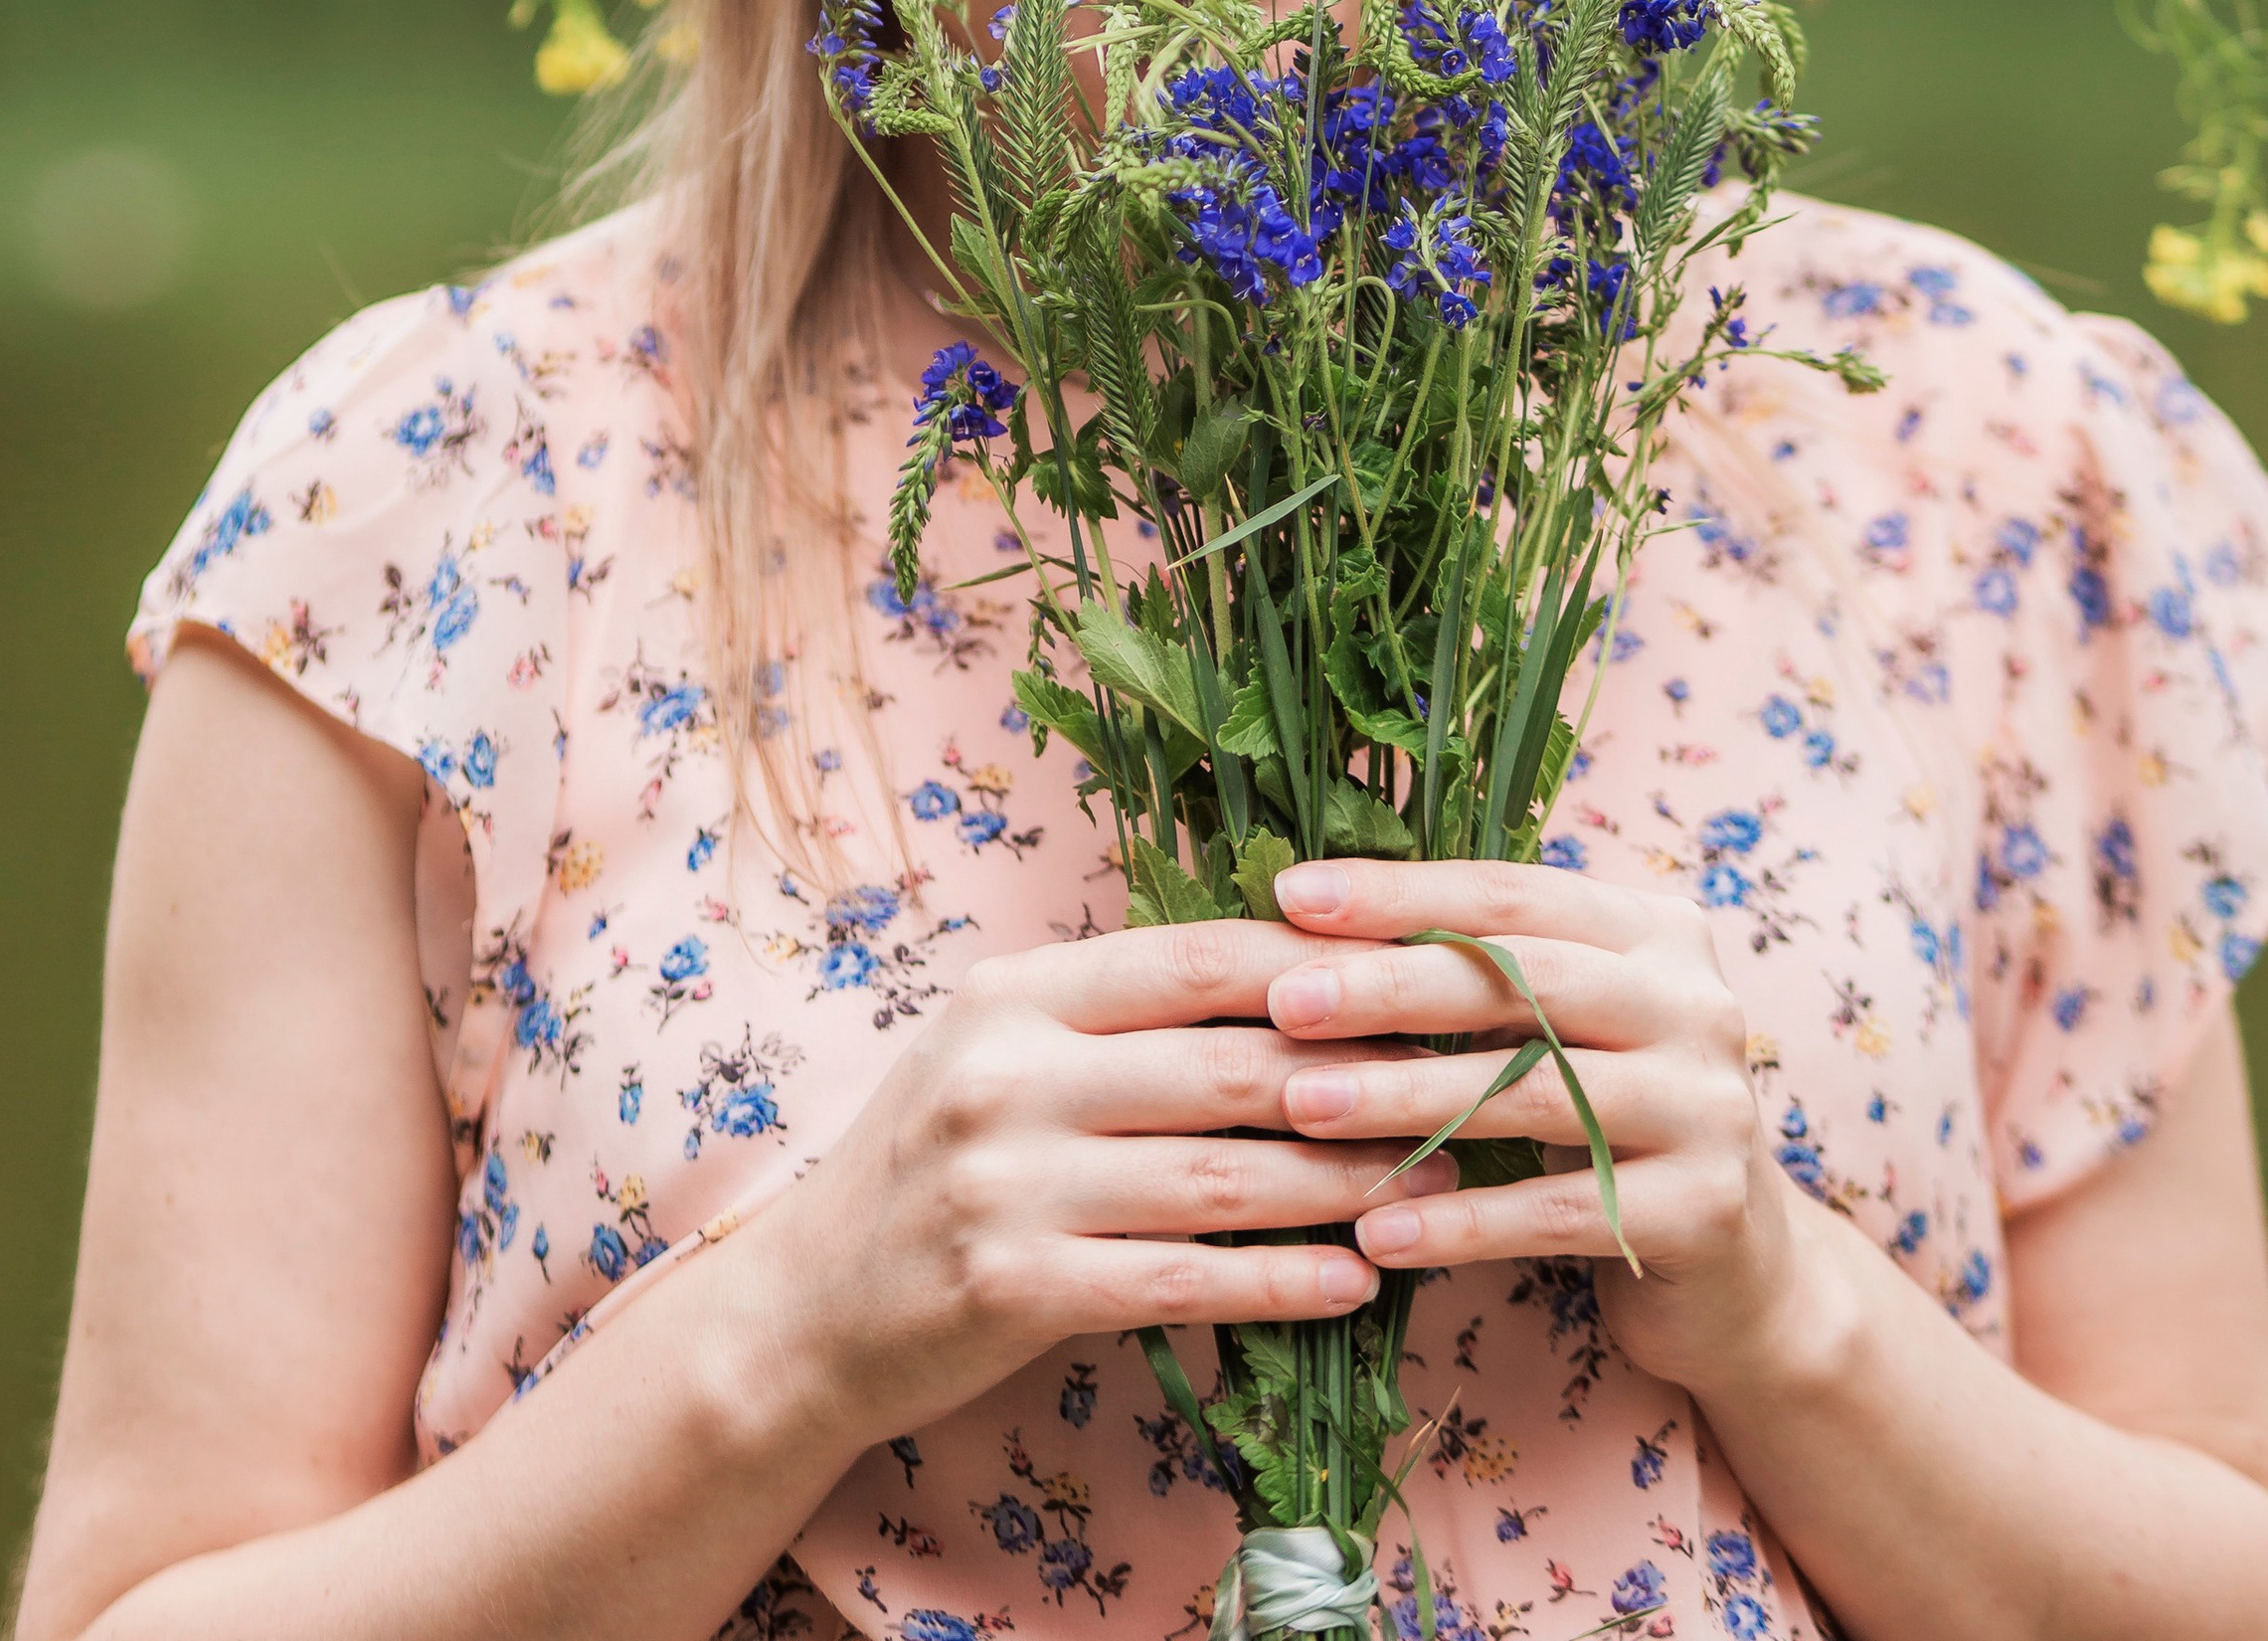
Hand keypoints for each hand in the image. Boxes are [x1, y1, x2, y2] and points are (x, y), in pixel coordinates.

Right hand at [714, 917, 1458, 1454]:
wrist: (806, 1309)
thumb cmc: (935, 1165)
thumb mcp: (1001, 1051)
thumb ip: (1117, 1016)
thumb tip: (1291, 973)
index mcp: (1015, 993)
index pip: (1194, 958)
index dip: (1316, 967)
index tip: (1418, 977)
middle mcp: (1008, 1072)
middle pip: (1227, 1063)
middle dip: (1360, 1076)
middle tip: (1462, 1084)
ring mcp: (1008, 1181)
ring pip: (1220, 1175)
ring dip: (1345, 1182)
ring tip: (1439, 1182)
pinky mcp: (1015, 1288)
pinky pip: (1183, 1281)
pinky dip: (1280, 1281)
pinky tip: (1355, 1280)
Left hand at [1261, 858, 1814, 1399]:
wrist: (1742, 1273)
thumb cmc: (1612, 1122)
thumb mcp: (1567, 1028)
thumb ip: (1486, 973)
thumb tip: (1315, 921)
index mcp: (1657, 933)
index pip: (1512, 895)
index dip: (1402, 894)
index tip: (1294, 896)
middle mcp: (1698, 1004)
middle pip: (1527, 981)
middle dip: (1394, 986)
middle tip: (1285, 1000)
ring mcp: (1711, 1107)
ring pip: (1535, 1093)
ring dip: (1408, 1099)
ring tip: (1302, 1109)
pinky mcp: (1704, 1210)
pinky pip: (1557, 1210)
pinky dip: (1459, 1221)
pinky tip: (1375, 1230)